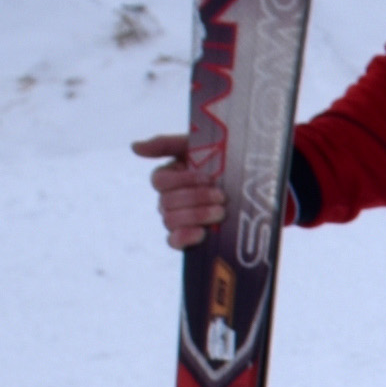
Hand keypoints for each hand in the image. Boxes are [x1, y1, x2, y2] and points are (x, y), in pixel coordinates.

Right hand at [130, 130, 214, 251]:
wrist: (251, 184)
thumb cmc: (222, 162)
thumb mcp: (198, 147)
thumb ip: (165, 145)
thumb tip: (134, 147)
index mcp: (169, 177)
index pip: (160, 181)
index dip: (184, 180)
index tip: (209, 178)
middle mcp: (168, 199)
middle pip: (166, 202)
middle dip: (196, 198)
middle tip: (222, 197)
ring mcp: (176, 219)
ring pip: (170, 220)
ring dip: (196, 215)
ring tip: (221, 212)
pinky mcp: (187, 237)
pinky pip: (173, 242)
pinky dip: (185, 237)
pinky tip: (202, 233)